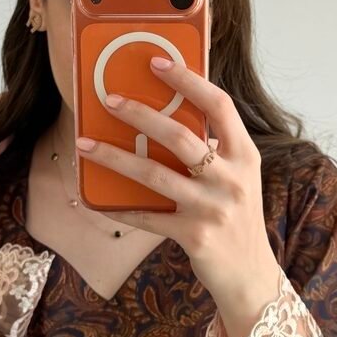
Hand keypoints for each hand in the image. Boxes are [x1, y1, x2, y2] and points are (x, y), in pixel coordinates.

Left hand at [75, 56, 277, 307]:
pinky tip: (96, 200)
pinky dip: (120, 207)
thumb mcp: (237, 178)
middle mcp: (232, 178)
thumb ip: (214, 150)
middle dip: (140, 114)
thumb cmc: (236, 217)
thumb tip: (165, 117)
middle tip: (109, 100)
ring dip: (115, 157)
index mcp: (245, 155)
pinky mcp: (195, 236)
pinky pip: (148, 217)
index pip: (219, 105)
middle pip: (180, 136)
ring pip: (155, 174)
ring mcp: (213, 208)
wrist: (250, 274)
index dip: (189, 80)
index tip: (158, 62)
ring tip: (86, 145)